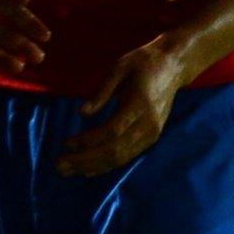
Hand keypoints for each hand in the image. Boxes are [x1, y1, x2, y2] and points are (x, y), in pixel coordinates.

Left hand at [58, 40, 188, 176]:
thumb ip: (101, 91)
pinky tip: (89, 170)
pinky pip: (128, 156)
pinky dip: (107, 165)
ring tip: (68, 170)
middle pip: (115, 149)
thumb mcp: (119, 68)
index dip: (88, 140)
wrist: (173, 67)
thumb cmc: (142, 63)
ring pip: (121, 157)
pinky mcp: (151, 137)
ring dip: (93, 166)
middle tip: (59, 165)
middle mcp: (148, 124)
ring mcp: (152, 134)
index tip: (66, 143)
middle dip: (86, 159)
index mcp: (139, 105)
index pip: (111, 130)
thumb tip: (82, 112)